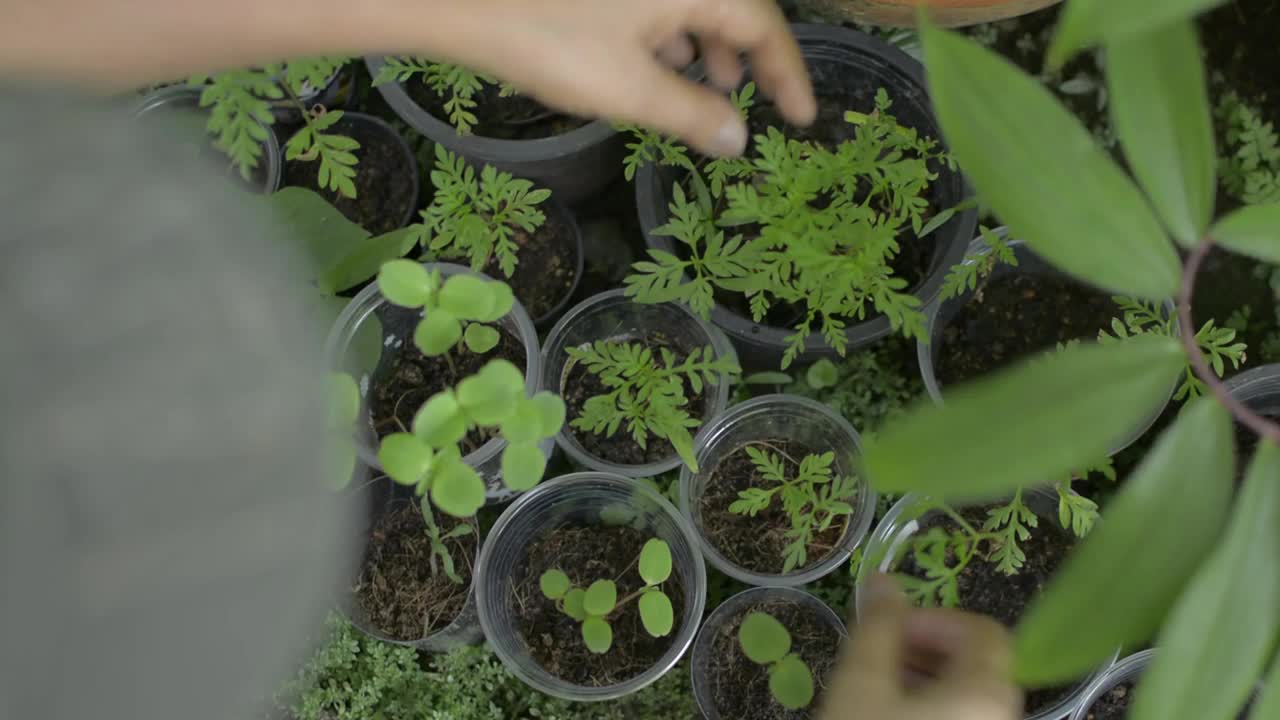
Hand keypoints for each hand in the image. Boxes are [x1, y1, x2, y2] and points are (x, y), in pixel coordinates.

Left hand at [462, 0, 816, 156]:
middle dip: (741, 57)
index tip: (803, 117)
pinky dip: (665, 30)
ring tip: (700, 85)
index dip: (788, 74)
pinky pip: (654, 1)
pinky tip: (649, 61)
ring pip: (688, 2)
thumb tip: (738, 138)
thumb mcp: (629, 89)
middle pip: (728, 7)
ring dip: (701, 44)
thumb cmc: (548, 40)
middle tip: (744, 101)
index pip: (762, 25)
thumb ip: (691, 114)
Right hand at [819, 575, 1021, 719]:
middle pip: (979, 665)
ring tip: (875, 692)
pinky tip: (886, 719)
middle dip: (925, 649)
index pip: (985, 632)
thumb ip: (879, 625)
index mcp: (988, 694)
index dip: (934, 620)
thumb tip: (885, 580)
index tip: (886, 633)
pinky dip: (930, 710)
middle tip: (875, 659)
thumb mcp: (861, 684)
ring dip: (924, 680)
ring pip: (969, 698)